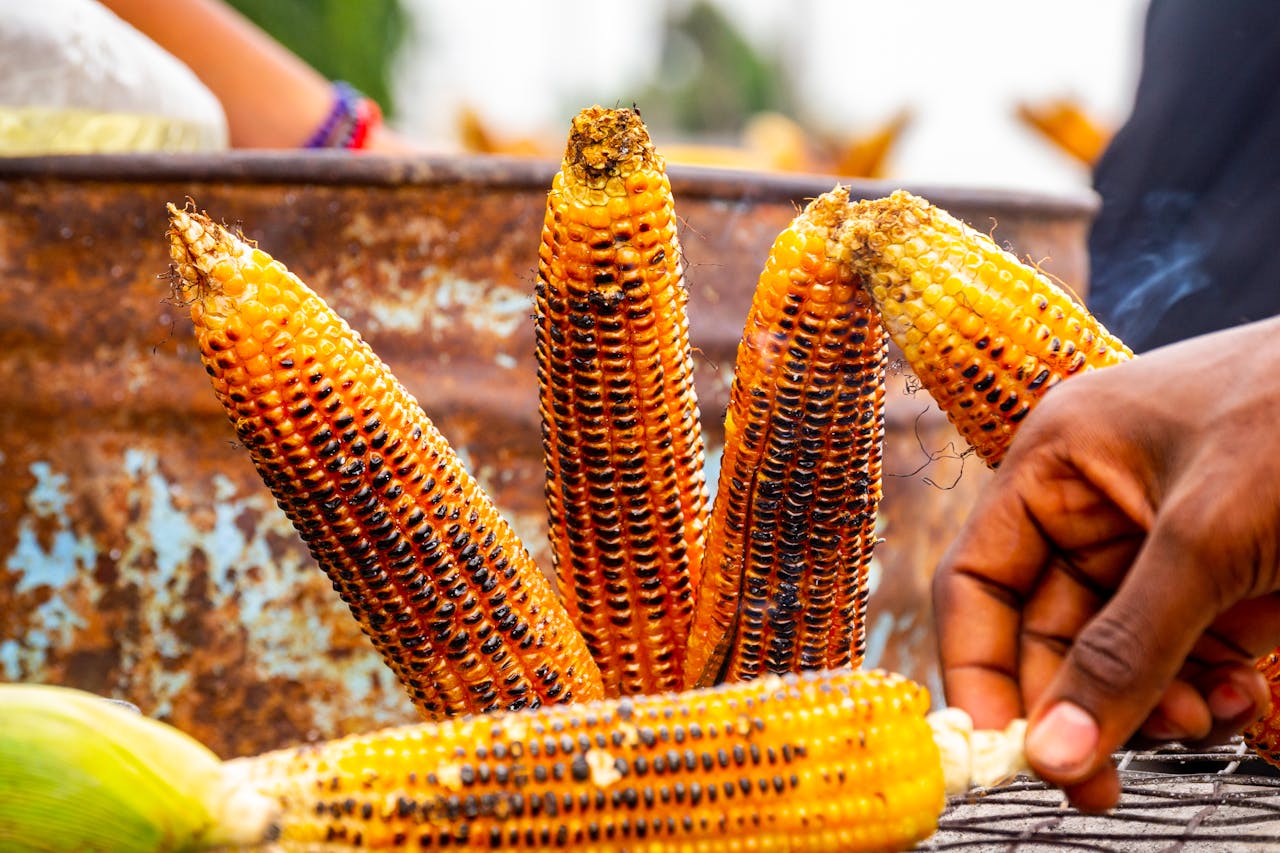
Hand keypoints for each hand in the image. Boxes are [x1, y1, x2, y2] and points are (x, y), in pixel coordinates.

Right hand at [934, 315, 1279, 811]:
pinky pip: (1180, 662)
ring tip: (1204, 722)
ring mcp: (1157, 550)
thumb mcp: (1206, 539)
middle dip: (1077, 708)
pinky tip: (1242, 697)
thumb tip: (1051, 756)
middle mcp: (1090, 511)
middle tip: (1098, 787)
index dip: (978, 669)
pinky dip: (1204, 696)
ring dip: (1150, 710)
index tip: (1005, 753)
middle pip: (1044, 635)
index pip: (978, 581)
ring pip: (1115, 661)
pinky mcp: (1220, 583)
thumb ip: (1126, 651)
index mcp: (1055, 467)